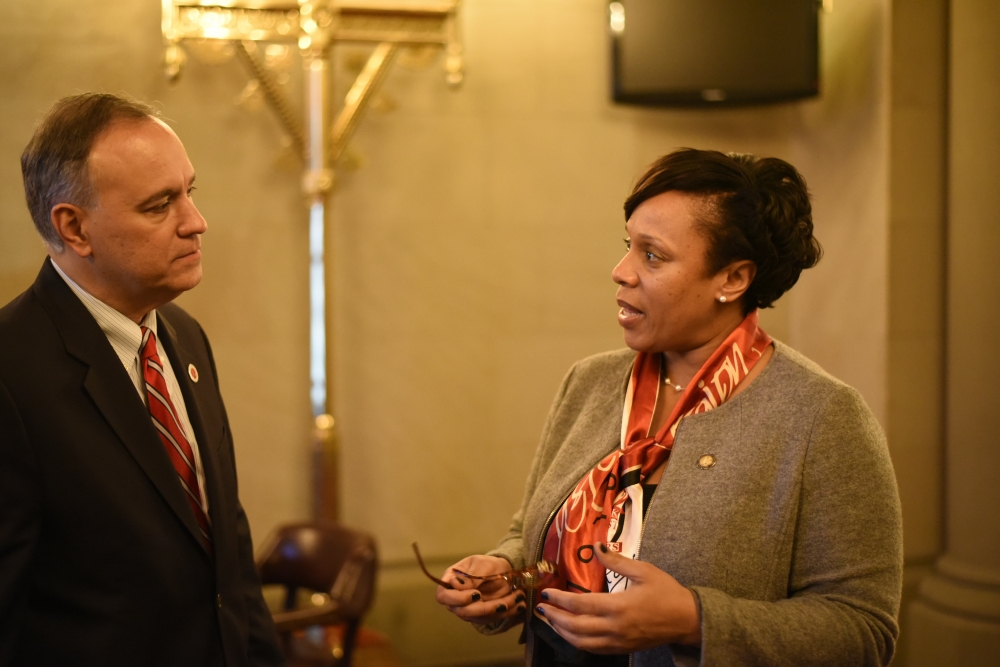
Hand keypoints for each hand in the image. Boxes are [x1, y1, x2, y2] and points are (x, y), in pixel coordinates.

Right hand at [434, 554, 527, 624]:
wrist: (502, 571)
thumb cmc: (487, 565)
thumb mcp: (480, 565)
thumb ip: (470, 576)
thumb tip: (456, 585)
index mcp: (451, 581)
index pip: (444, 596)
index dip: (457, 599)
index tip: (476, 594)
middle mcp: (456, 599)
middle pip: (463, 612)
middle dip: (485, 608)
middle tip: (503, 602)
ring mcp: (468, 609)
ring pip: (480, 617)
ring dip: (501, 609)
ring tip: (518, 596)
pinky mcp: (482, 616)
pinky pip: (493, 618)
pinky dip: (508, 612)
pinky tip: (519, 604)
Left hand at [535, 543, 700, 652]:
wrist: (687, 620)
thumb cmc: (666, 592)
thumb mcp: (644, 571)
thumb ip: (617, 562)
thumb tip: (596, 548)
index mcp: (619, 607)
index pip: (580, 605)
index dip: (560, 600)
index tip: (546, 593)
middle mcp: (615, 628)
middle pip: (576, 627)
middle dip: (555, 618)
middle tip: (541, 608)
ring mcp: (618, 641)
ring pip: (582, 643)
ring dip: (562, 632)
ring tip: (550, 621)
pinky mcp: (622, 649)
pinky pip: (594, 650)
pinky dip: (578, 642)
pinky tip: (571, 633)